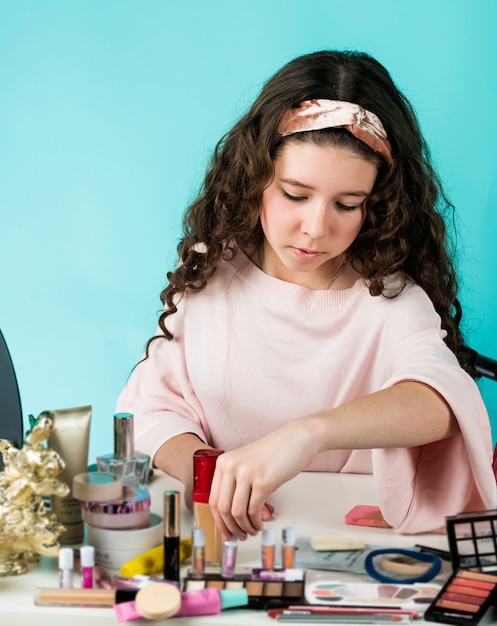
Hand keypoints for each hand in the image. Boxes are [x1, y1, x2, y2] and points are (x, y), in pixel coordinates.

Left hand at [208, 417, 319, 539]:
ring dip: (245, 527)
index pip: (213, 499)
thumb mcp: (248, 465)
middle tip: (239, 536)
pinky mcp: (263, 482)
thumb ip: (239, 486)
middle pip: (222, 509)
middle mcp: (231, 466)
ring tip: (253, 530)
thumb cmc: (276, 452)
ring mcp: (246, 473)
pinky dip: (256, 523)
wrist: (297, 438)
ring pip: (237, 513)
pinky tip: (261, 523)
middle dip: (231, 528)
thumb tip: (235, 518)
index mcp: (224, 462)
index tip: (225, 531)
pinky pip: (254, 511)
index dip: (219, 520)